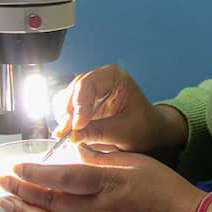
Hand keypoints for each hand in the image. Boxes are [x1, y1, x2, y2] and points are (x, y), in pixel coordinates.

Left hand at [0, 150, 211, 211]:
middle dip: (24, 190)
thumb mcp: (138, 162)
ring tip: (8, 202)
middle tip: (3, 181)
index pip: (65, 177)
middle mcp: (102, 210)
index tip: (17, 168)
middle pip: (54, 201)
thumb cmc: (168, 190)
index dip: (37, 173)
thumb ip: (104, 158)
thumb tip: (77, 151)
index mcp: (111, 184)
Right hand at [55, 65, 186, 152]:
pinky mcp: (82, 105)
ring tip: (67, 135)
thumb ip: (99, 132)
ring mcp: (88, 92)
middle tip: (66, 134)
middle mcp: (98, 79)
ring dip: (64, 117)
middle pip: (73, 90)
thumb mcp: (125, 131)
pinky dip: (65, 122)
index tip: (78, 126)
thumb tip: (73, 136)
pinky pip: (66, 110)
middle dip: (69, 112)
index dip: (80, 104)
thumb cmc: (143, 127)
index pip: (88, 84)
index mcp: (113, 76)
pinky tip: (69, 134)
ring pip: (65, 99)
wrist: (148, 133)